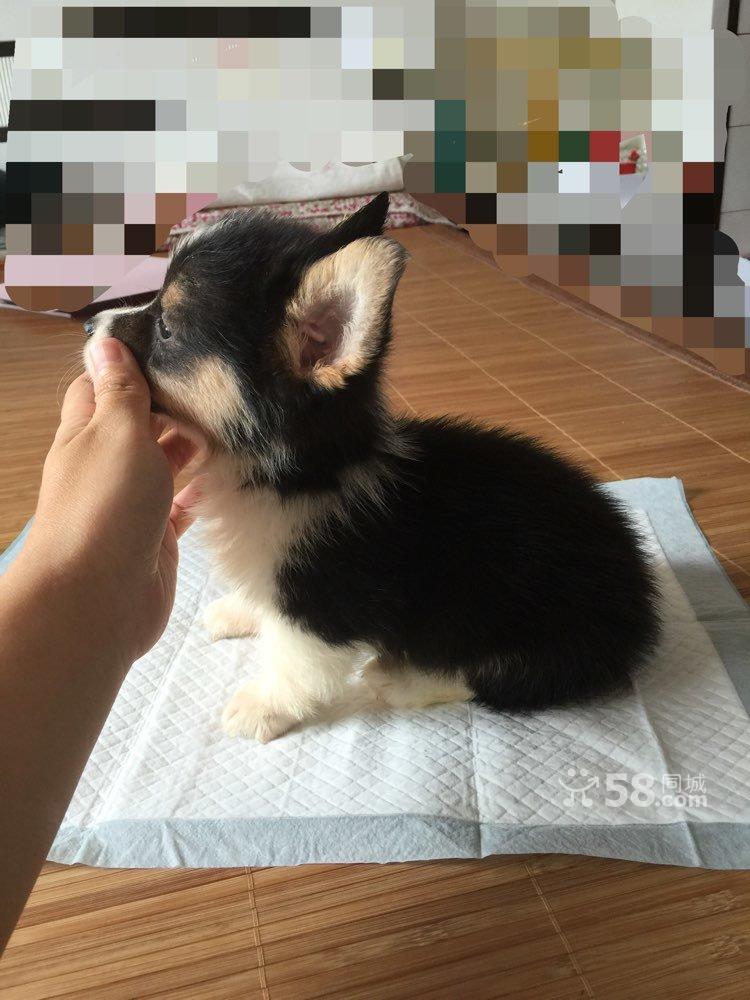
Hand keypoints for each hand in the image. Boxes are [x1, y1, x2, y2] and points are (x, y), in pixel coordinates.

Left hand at [18, 338, 202, 669]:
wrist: (96, 602)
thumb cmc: (105, 506)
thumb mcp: (117, 433)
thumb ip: (120, 392)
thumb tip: (104, 342)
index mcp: (86, 434)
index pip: (102, 386)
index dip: (131, 365)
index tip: (175, 348)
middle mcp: (105, 465)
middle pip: (138, 424)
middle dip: (172, 406)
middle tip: (219, 387)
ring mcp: (130, 504)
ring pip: (163, 464)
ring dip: (191, 448)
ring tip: (233, 426)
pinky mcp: (155, 538)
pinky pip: (180, 506)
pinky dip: (200, 491)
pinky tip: (226, 478)